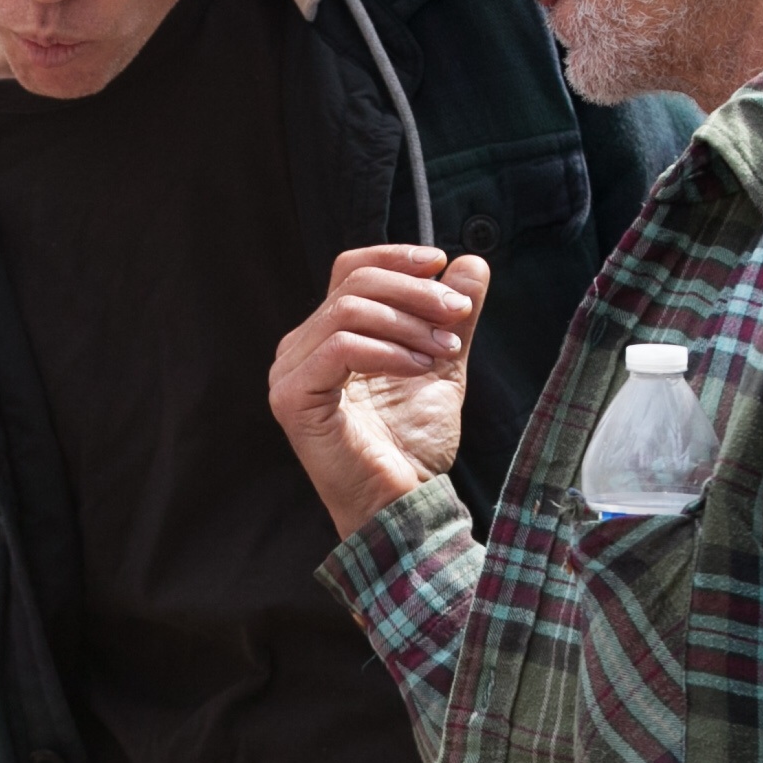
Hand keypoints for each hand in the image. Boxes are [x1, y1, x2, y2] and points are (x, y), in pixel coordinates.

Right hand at [268, 246, 492, 539]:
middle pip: (353, 284)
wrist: (401, 505)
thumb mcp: (442, 365)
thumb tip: (473, 264)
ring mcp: (289, 373)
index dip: (395, 257)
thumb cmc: (411, 445)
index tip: (443, 262)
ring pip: (348, 311)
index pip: (350, 270)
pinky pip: (340, 348)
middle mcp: (299, 349)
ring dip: (407, 324)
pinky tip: (420, 367)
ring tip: (445, 350)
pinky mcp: (292, 398)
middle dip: (414, 292)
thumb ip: (453, 318)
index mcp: (326, 336)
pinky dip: (388, 350)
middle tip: (458, 313)